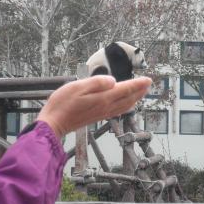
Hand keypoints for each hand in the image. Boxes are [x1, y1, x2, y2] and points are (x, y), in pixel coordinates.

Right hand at [37, 75, 151, 137]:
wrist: (54, 123)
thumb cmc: (62, 103)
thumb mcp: (77, 87)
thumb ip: (97, 83)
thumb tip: (113, 81)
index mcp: (103, 98)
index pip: (125, 89)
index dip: (138, 84)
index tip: (148, 79)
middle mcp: (106, 107)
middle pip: (128, 99)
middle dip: (140, 91)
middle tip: (148, 84)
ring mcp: (102, 113)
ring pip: (125, 106)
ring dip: (135, 98)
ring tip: (140, 92)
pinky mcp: (97, 117)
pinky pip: (118, 110)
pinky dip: (126, 105)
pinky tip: (125, 103)